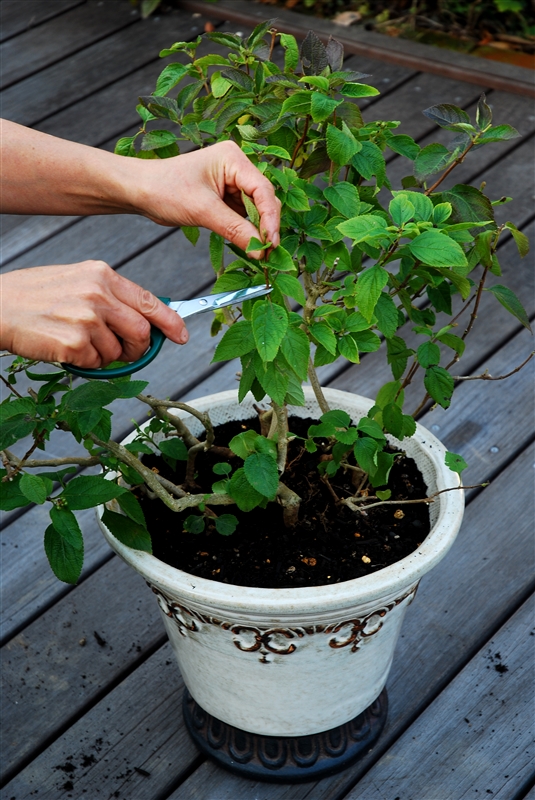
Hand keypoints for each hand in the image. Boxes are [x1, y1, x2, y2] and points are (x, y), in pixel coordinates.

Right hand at [0, 262, 187, 367]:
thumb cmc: (34, 295)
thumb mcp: (77, 280)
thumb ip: (110, 296)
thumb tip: (144, 319)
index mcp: (102, 275)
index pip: (150, 301)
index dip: (171, 322)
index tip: (181, 336)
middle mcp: (98, 294)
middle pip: (142, 332)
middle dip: (139, 349)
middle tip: (126, 353)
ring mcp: (87, 319)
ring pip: (118, 352)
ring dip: (104, 357)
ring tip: (80, 343)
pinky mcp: (74, 343)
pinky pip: (96, 364)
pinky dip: (86, 364)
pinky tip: (66, 348)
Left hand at [132, 141, 280, 256]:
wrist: (139, 190)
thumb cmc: (164, 190)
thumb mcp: (202, 211)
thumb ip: (235, 230)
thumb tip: (260, 251)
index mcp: (233, 158)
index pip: (263, 190)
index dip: (270, 219)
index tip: (270, 243)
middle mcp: (237, 167)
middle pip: (263, 200)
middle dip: (265, 226)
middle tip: (267, 253)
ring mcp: (231, 182)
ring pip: (255, 210)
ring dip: (256, 231)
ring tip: (259, 252)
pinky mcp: (224, 197)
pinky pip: (242, 216)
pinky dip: (245, 231)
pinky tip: (248, 245)